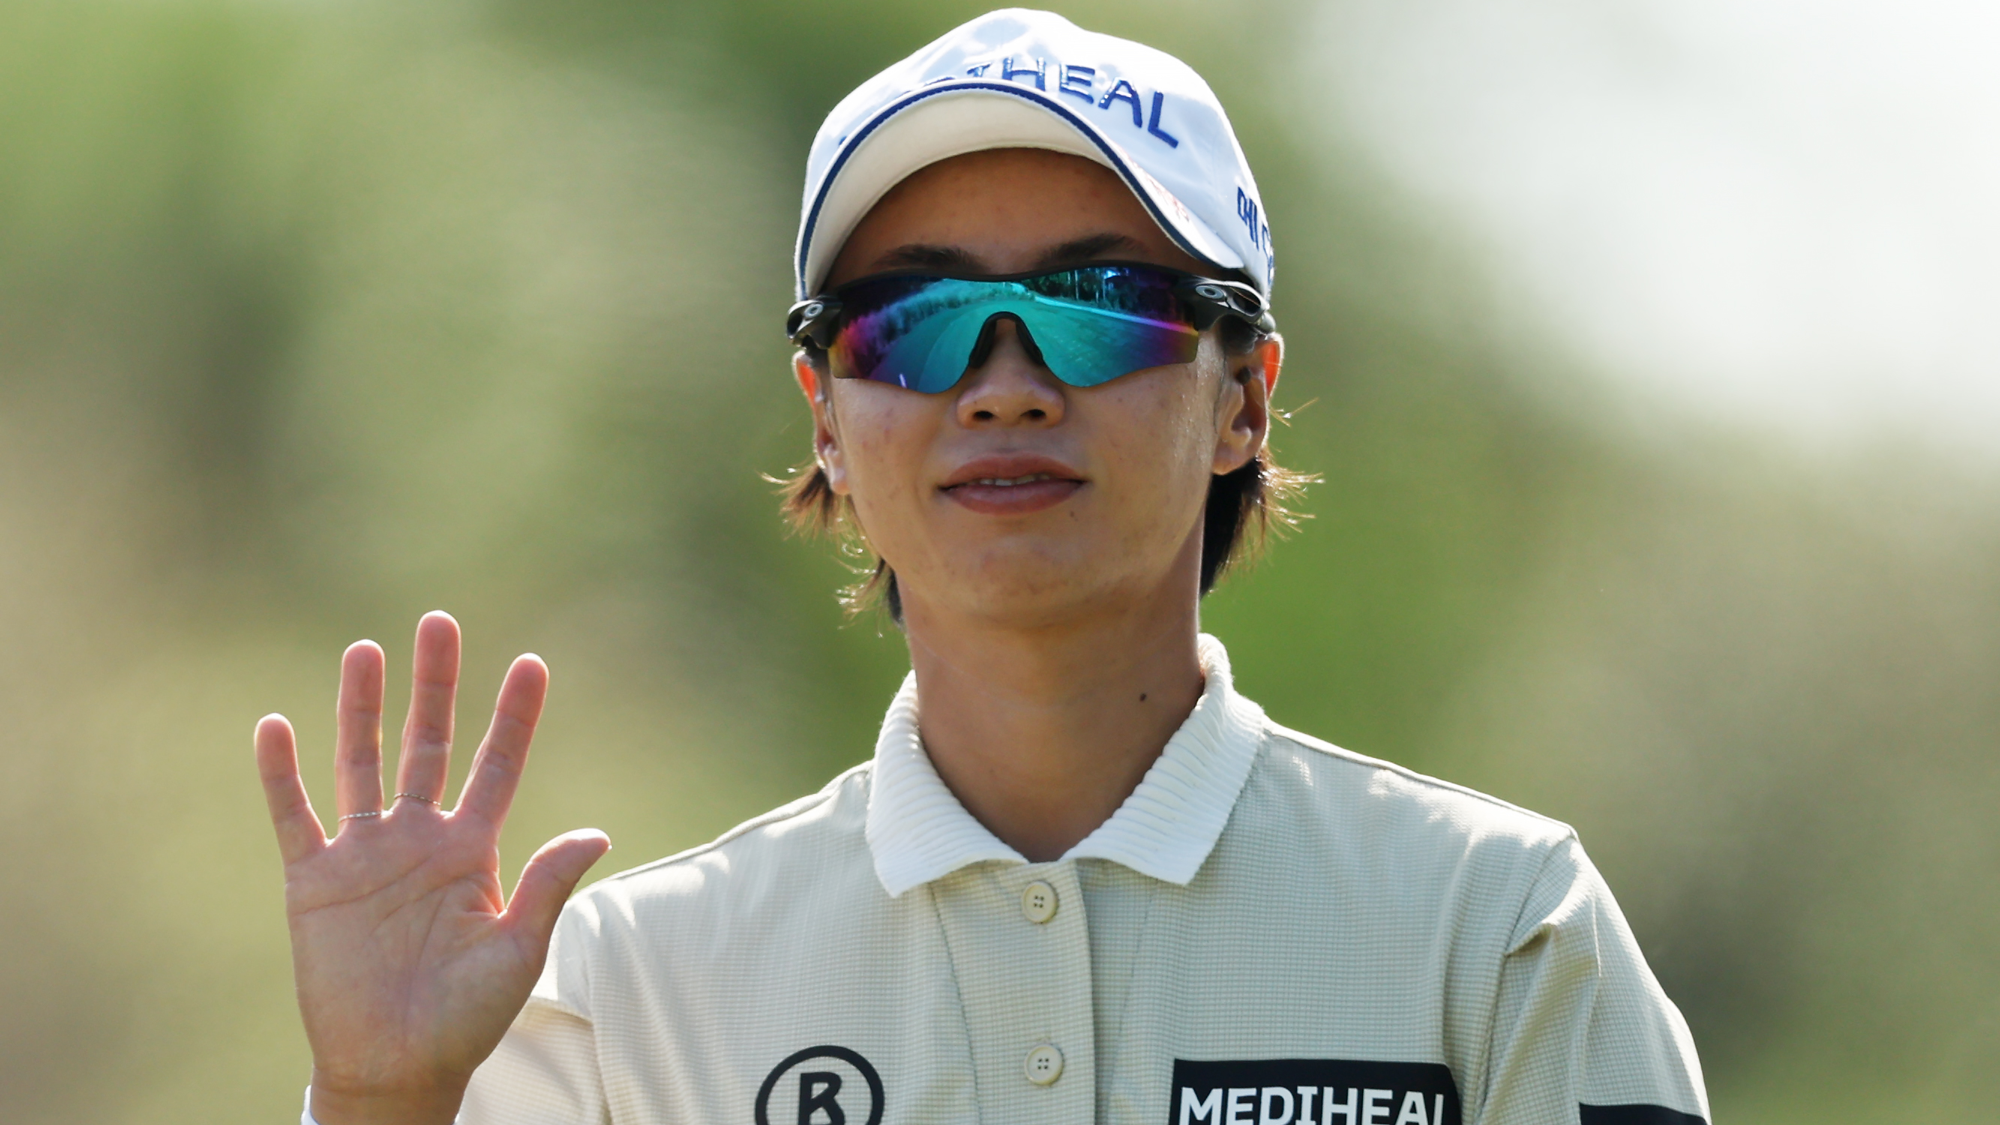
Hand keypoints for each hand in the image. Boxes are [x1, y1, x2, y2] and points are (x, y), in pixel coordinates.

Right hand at [256, 612, 610, 1124]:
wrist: (399, 1066)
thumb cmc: (467, 1017)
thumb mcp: (518, 950)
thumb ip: (546, 887)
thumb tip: (596, 833)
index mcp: (473, 850)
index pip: (497, 765)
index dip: (513, 716)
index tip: (531, 663)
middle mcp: (420, 839)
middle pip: (428, 744)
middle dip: (435, 686)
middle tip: (439, 623)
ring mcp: (366, 855)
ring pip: (362, 764)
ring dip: (361, 709)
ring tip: (364, 651)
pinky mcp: (315, 881)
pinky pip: (296, 816)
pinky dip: (283, 774)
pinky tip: (276, 725)